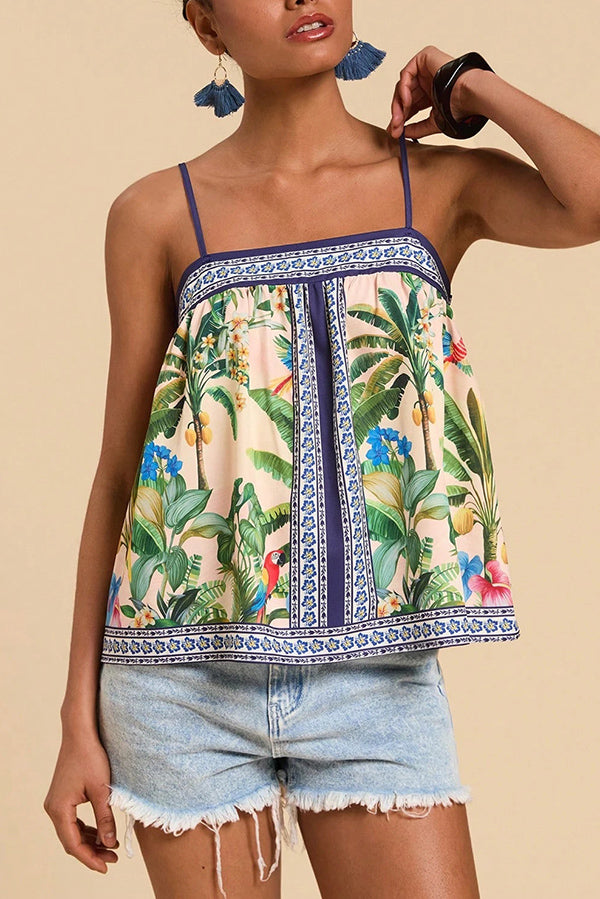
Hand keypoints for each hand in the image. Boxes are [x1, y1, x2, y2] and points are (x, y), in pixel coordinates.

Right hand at [43, 732, 120, 873]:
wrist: (80, 733)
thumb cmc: (91, 757)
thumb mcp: (102, 790)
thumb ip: (105, 818)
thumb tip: (109, 843)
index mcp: (59, 809)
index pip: (73, 844)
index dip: (90, 858)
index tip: (106, 867)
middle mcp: (53, 808)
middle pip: (71, 841)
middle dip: (91, 852)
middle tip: (113, 859)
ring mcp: (56, 803)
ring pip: (71, 832)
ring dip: (90, 841)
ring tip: (110, 848)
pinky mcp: (62, 797)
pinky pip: (72, 821)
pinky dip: (86, 829)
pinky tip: (101, 832)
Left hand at [386, 45, 471, 139]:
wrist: (467, 96)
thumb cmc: (457, 107)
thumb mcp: (432, 122)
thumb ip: (416, 128)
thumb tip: (401, 133)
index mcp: (431, 91)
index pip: (411, 103)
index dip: (402, 117)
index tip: (396, 131)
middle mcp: (427, 78)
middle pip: (404, 95)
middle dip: (398, 113)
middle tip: (395, 128)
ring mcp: (425, 67)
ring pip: (402, 85)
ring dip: (399, 104)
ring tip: (400, 119)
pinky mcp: (424, 57)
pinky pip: (406, 73)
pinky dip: (403, 89)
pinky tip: (406, 102)